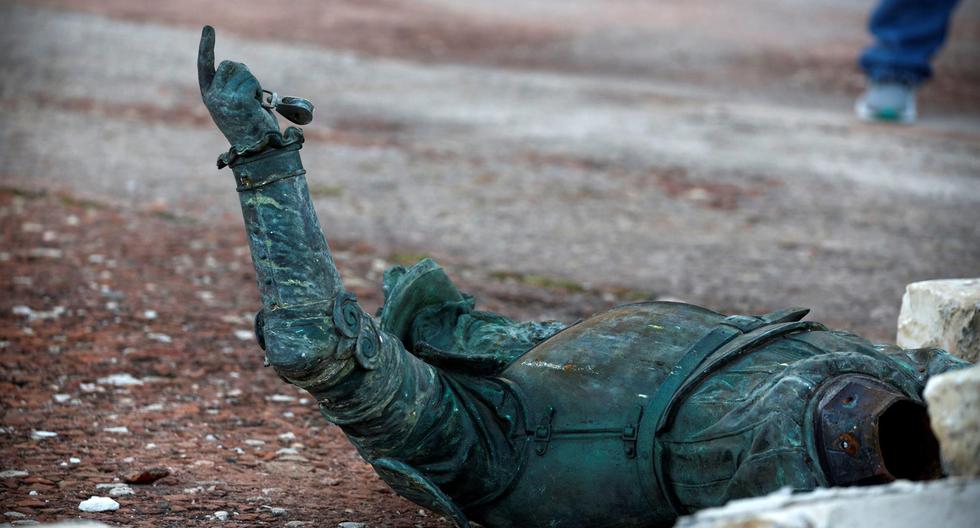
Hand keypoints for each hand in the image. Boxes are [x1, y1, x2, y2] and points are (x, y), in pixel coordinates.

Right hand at [198, 26, 279, 149]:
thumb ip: (231, 86)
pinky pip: (251, 82)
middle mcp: (212, 97)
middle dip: (244, 73)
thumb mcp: (235, 104)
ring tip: (253, 104)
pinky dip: (258, 91)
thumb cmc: (251, 127)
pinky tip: (257, 107)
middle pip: (230, 64)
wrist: (258, 149)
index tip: (208, 28)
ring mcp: (223, 98)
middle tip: (251, 95)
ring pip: (242, 71)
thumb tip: (239, 68)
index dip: (206, 46)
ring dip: (253, 84)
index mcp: (209, 96)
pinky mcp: (237, 101)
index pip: (205, 65)